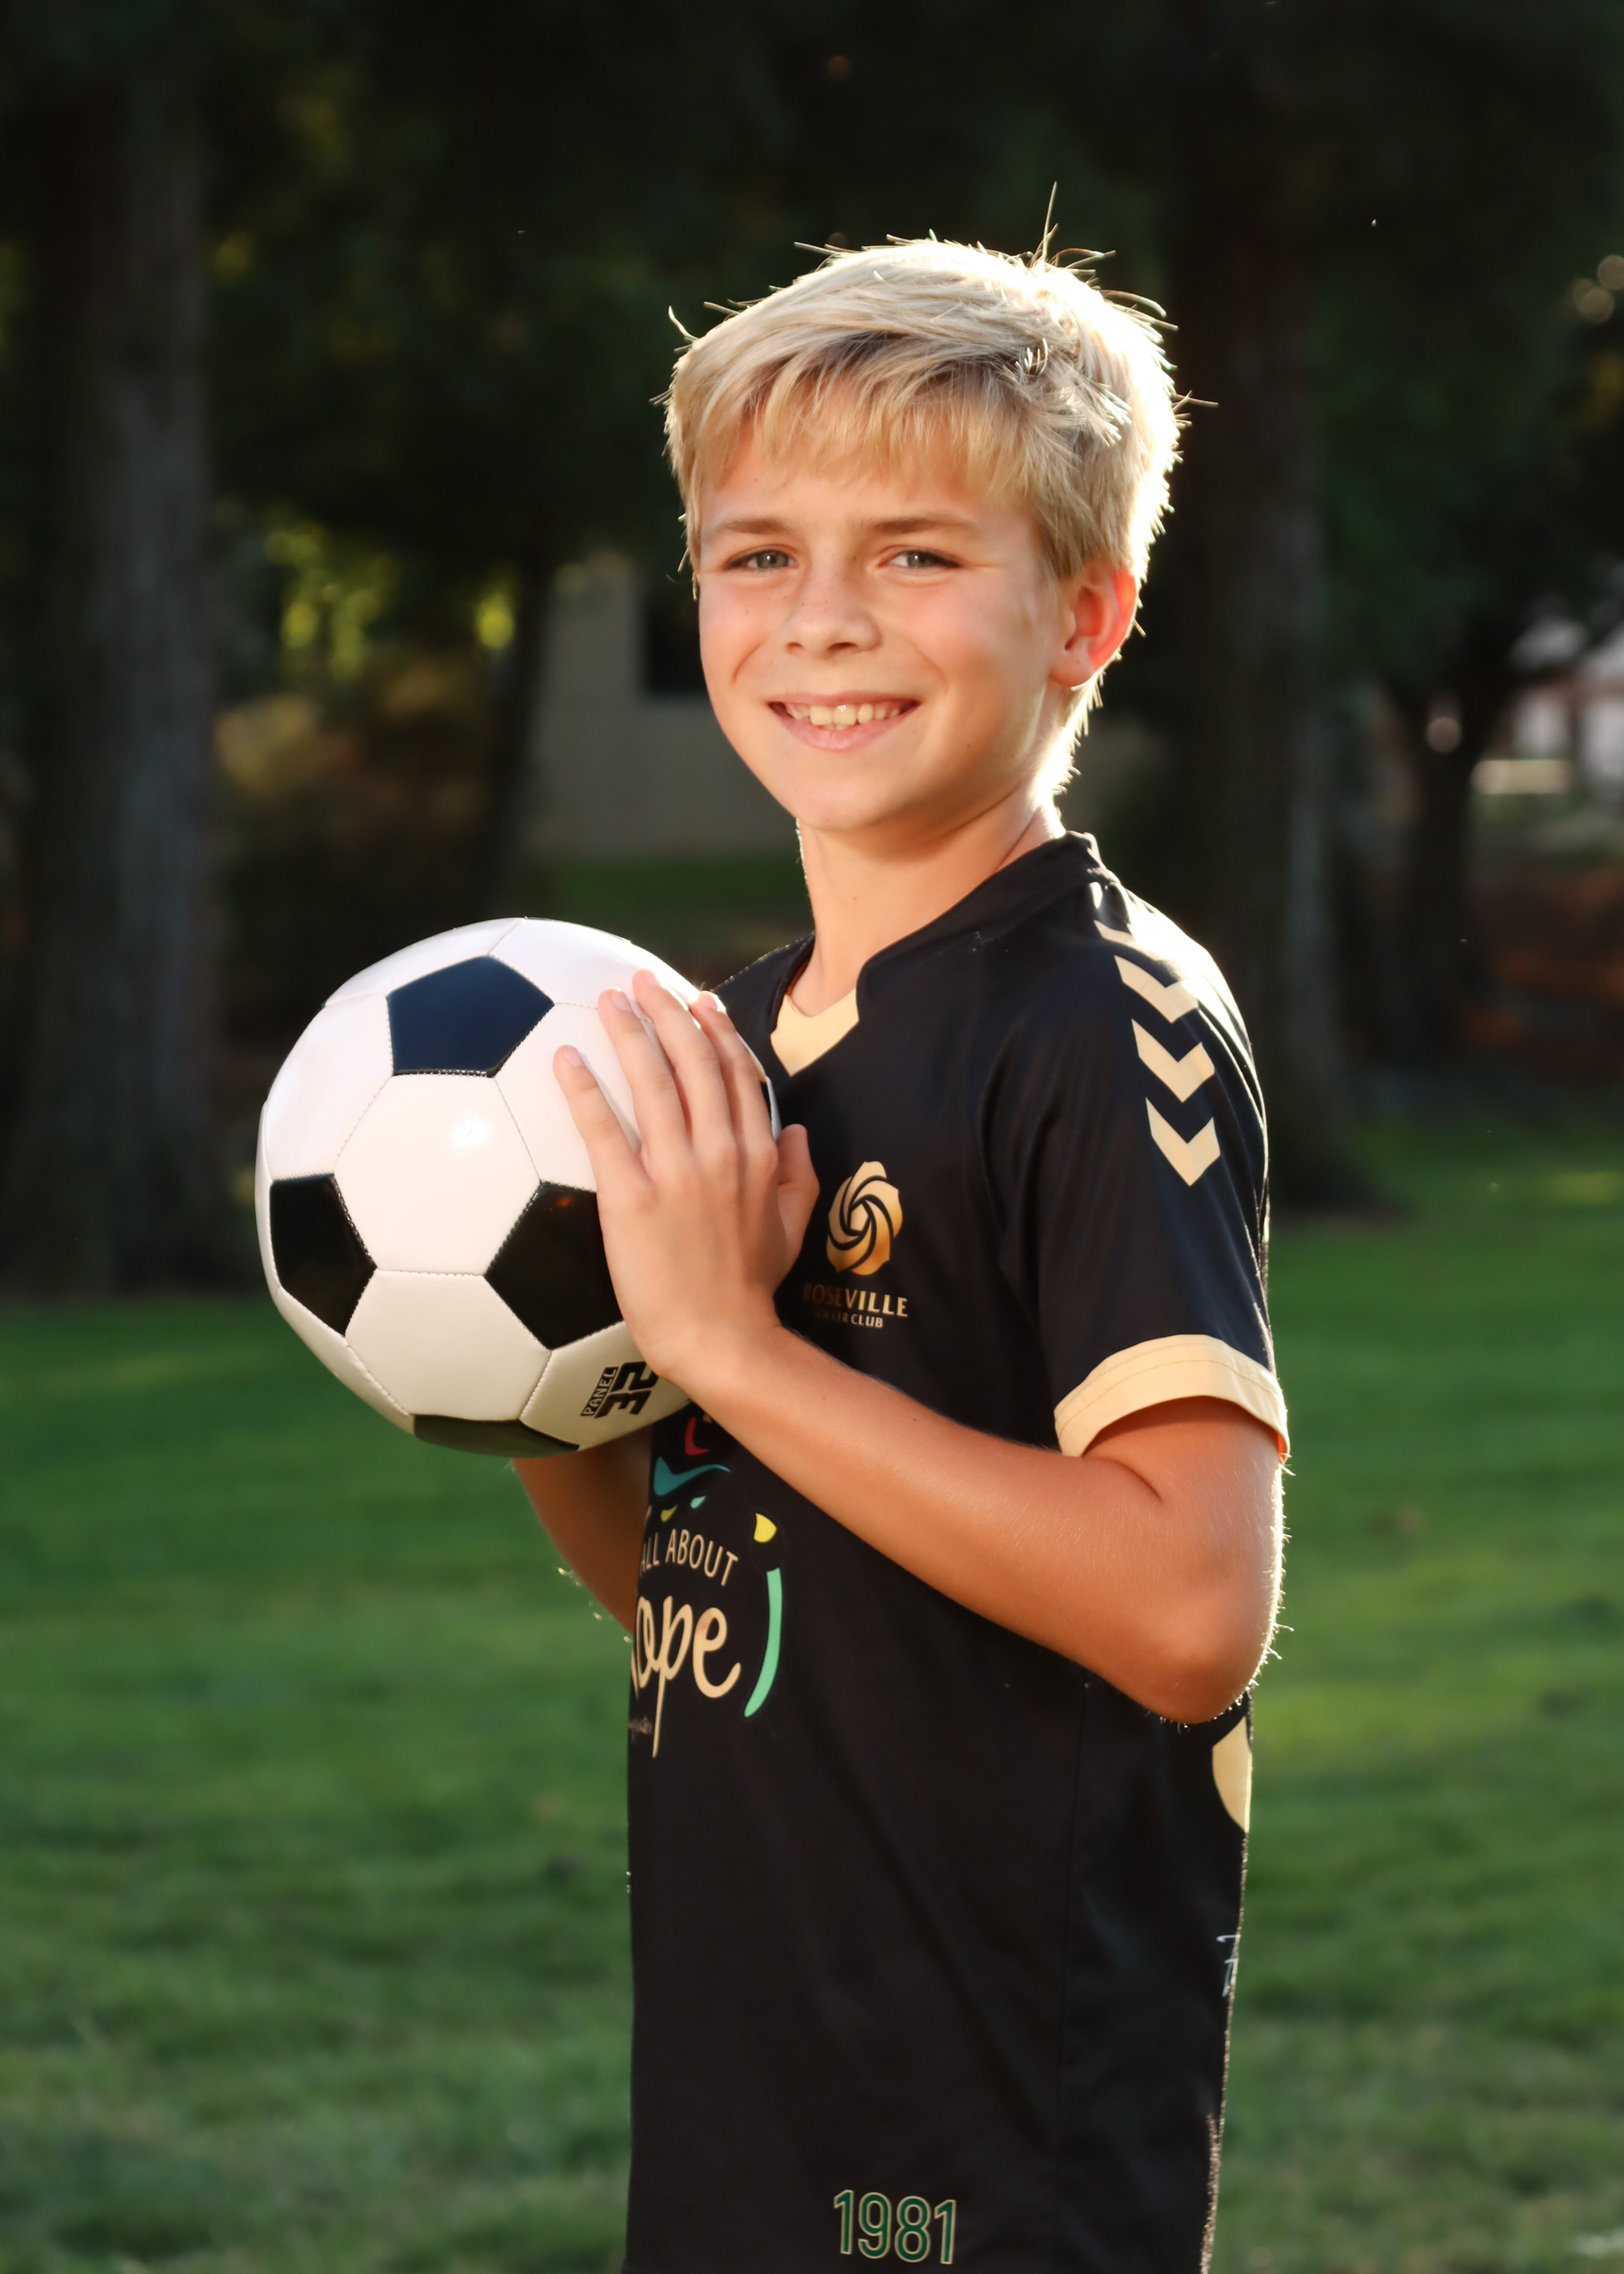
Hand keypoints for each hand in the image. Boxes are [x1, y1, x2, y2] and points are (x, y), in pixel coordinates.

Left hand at [553, 972, 818, 1394]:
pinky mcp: (633, 1199)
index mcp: (758, 1156)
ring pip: (653, 1084)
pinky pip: (605, 1133)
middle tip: (641, 981)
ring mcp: (677, 1173)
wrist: (722, 1339)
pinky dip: (584, 1091)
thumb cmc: (751, 1289)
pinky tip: (565, 1059)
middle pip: (694, 1064)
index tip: (699, 1002)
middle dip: (668, 1014)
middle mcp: (720, 1153)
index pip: (738, 1076)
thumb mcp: (794, 1228)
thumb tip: (800, 1131)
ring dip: (629, 1034)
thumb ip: (801, 1174)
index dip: (717, 1033)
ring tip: (608, 1000)